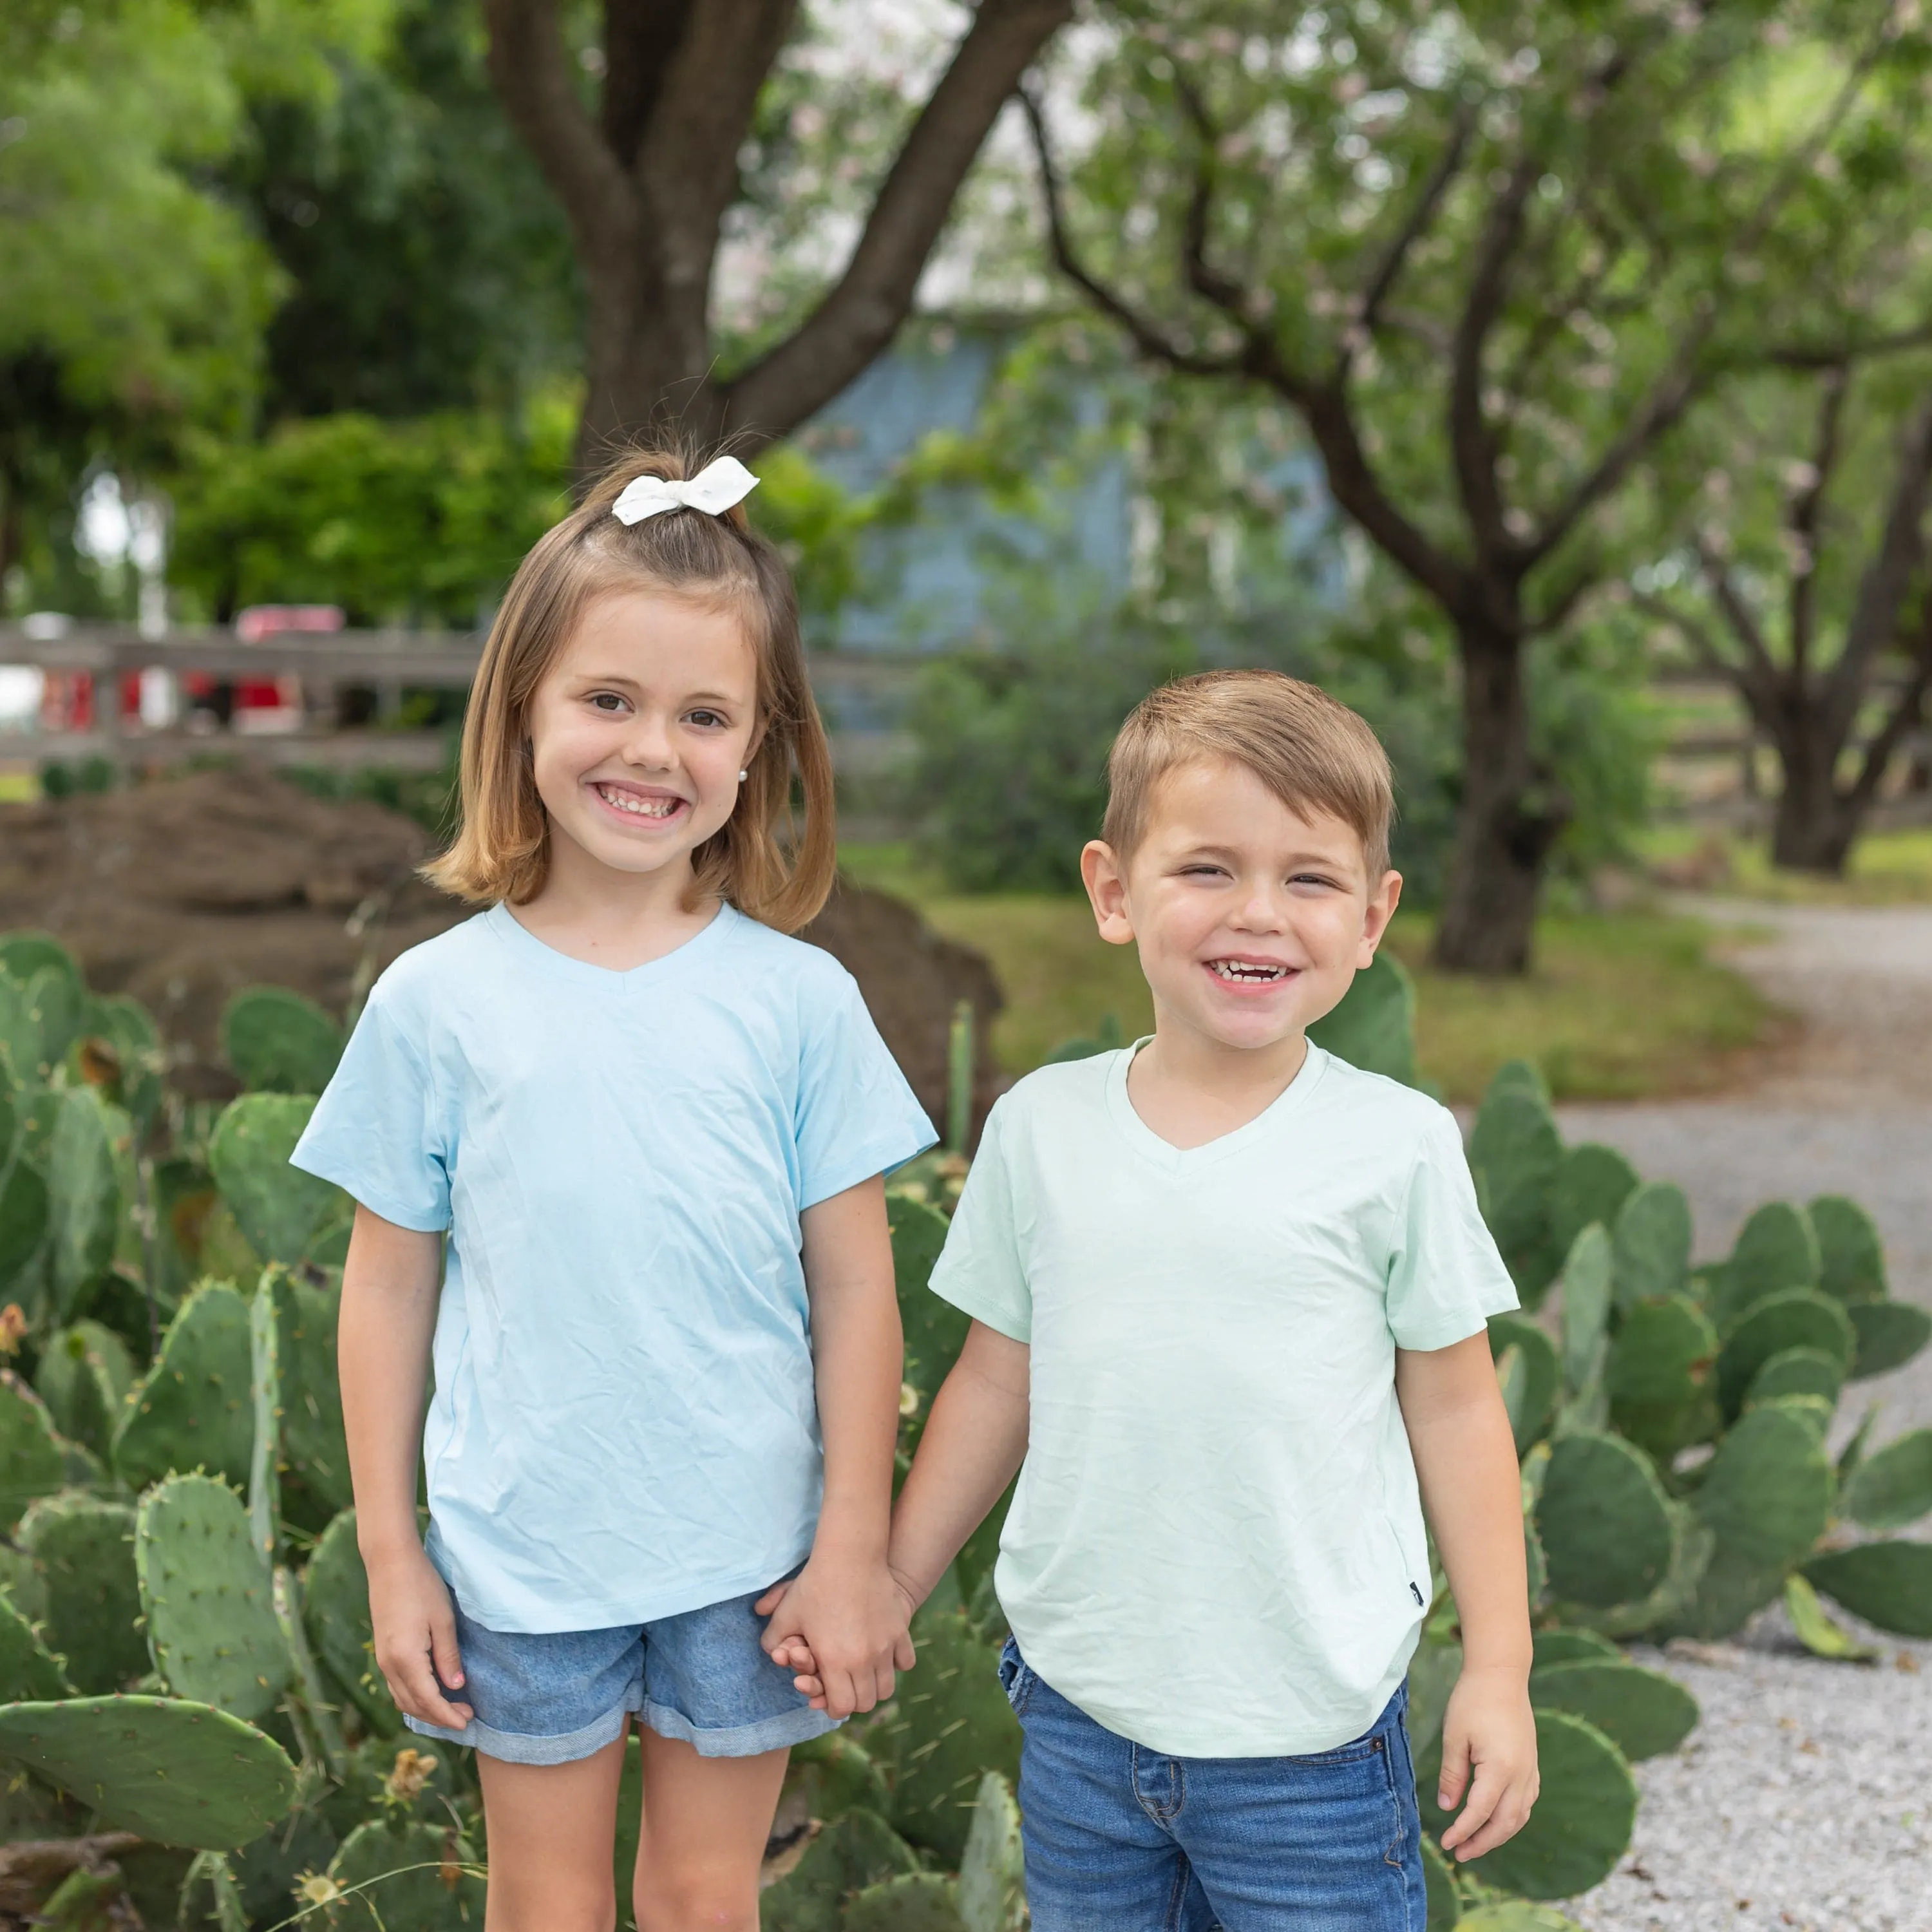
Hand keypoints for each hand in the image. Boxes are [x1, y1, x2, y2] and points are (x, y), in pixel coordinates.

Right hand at [364, 1543, 472, 1731]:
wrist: (390, 1563)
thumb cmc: (422, 1586)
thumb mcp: (443, 1620)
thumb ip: (448, 1657)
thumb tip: (456, 1687)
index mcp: (405, 1659)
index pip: (428, 1700)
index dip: (448, 1715)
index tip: (467, 1722)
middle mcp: (389, 1665)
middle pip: (413, 1705)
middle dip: (439, 1716)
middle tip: (466, 1715)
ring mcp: (382, 1659)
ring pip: (402, 1698)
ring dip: (425, 1708)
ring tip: (452, 1707)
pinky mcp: (383, 1651)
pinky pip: (397, 1685)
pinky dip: (415, 1695)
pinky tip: (432, 1690)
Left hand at [756, 1558, 915, 1718]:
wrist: (850, 1555)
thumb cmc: (815, 1585)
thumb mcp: (787, 1613)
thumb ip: (772, 1639)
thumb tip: (772, 1653)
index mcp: (834, 1661)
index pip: (842, 1707)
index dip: (833, 1707)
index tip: (829, 1697)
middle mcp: (864, 1659)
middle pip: (866, 1702)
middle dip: (853, 1700)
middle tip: (845, 1686)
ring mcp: (886, 1646)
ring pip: (887, 1687)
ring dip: (874, 1686)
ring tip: (864, 1674)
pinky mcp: (901, 1630)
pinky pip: (906, 1661)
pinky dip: (896, 1664)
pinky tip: (883, 1653)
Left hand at [1436, 1665, 1538, 1860]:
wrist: (1501, 1675)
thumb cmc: (1473, 1701)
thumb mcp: (1454, 1736)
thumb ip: (1452, 1775)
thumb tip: (1447, 1808)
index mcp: (1501, 1768)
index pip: (1480, 1812)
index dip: (1463, 1831)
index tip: (1446, 1843)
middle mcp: (1521, 1775)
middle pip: (1504, 1822)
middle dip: (1482, 1842)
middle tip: (1460, 1853)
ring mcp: (1531, 1770)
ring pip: (1519, 1816)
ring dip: (1498, 1834)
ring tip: (1475, 1842)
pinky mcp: (1532, 1764)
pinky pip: (1526, 1801)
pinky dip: (1512, 1817)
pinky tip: (1496, 1820)